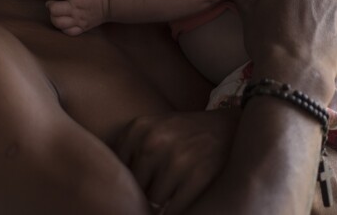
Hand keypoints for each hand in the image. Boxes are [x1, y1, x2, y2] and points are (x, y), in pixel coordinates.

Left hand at [46, 0, 110, 35]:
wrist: (112, 2)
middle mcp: (75, 8)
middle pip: (54, 9)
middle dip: (50, 5)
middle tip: (52, 3)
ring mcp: (78, 19)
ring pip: (59, 23)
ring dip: (54, 18)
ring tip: (56, 14)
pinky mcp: (83, 27)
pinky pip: (69, 32)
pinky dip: (64, 29)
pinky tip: (65, 23)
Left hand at [114, 110, 238, 213]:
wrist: (233, 129)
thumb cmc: (188, 135)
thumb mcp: (154, 130)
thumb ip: (129, 150)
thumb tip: (103, 183)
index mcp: (137, 129)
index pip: (117, 170)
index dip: (129, 181)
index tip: (139, 181)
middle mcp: (153, 141)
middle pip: (135, 187)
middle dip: (147, 192)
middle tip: (161, 187)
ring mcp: (175, 159)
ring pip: (155, 201)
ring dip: (164, 203)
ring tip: (177, 188)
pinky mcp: (198, 176)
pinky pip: (176, 208)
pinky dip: (180, 208)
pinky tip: (188, 196)